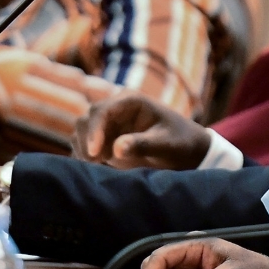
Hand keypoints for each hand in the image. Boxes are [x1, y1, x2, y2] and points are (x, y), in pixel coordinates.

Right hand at [72, 96, 211, 169]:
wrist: (186, 149)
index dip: (94, 131)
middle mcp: (116, 108)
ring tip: (97, 165)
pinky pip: (84, 143)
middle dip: (86, 141)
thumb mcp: (166, 144)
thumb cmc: (180, 142)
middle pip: (87, 119)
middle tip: (95, 163)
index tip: (94, 154)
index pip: (102, 111)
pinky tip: (94, 167)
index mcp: (131, 101)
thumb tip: (116, 149)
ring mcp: (110, 123)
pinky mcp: (106, 138)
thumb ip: (143, 144)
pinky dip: (84, 155)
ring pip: (82, 130)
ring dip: (83, 148)